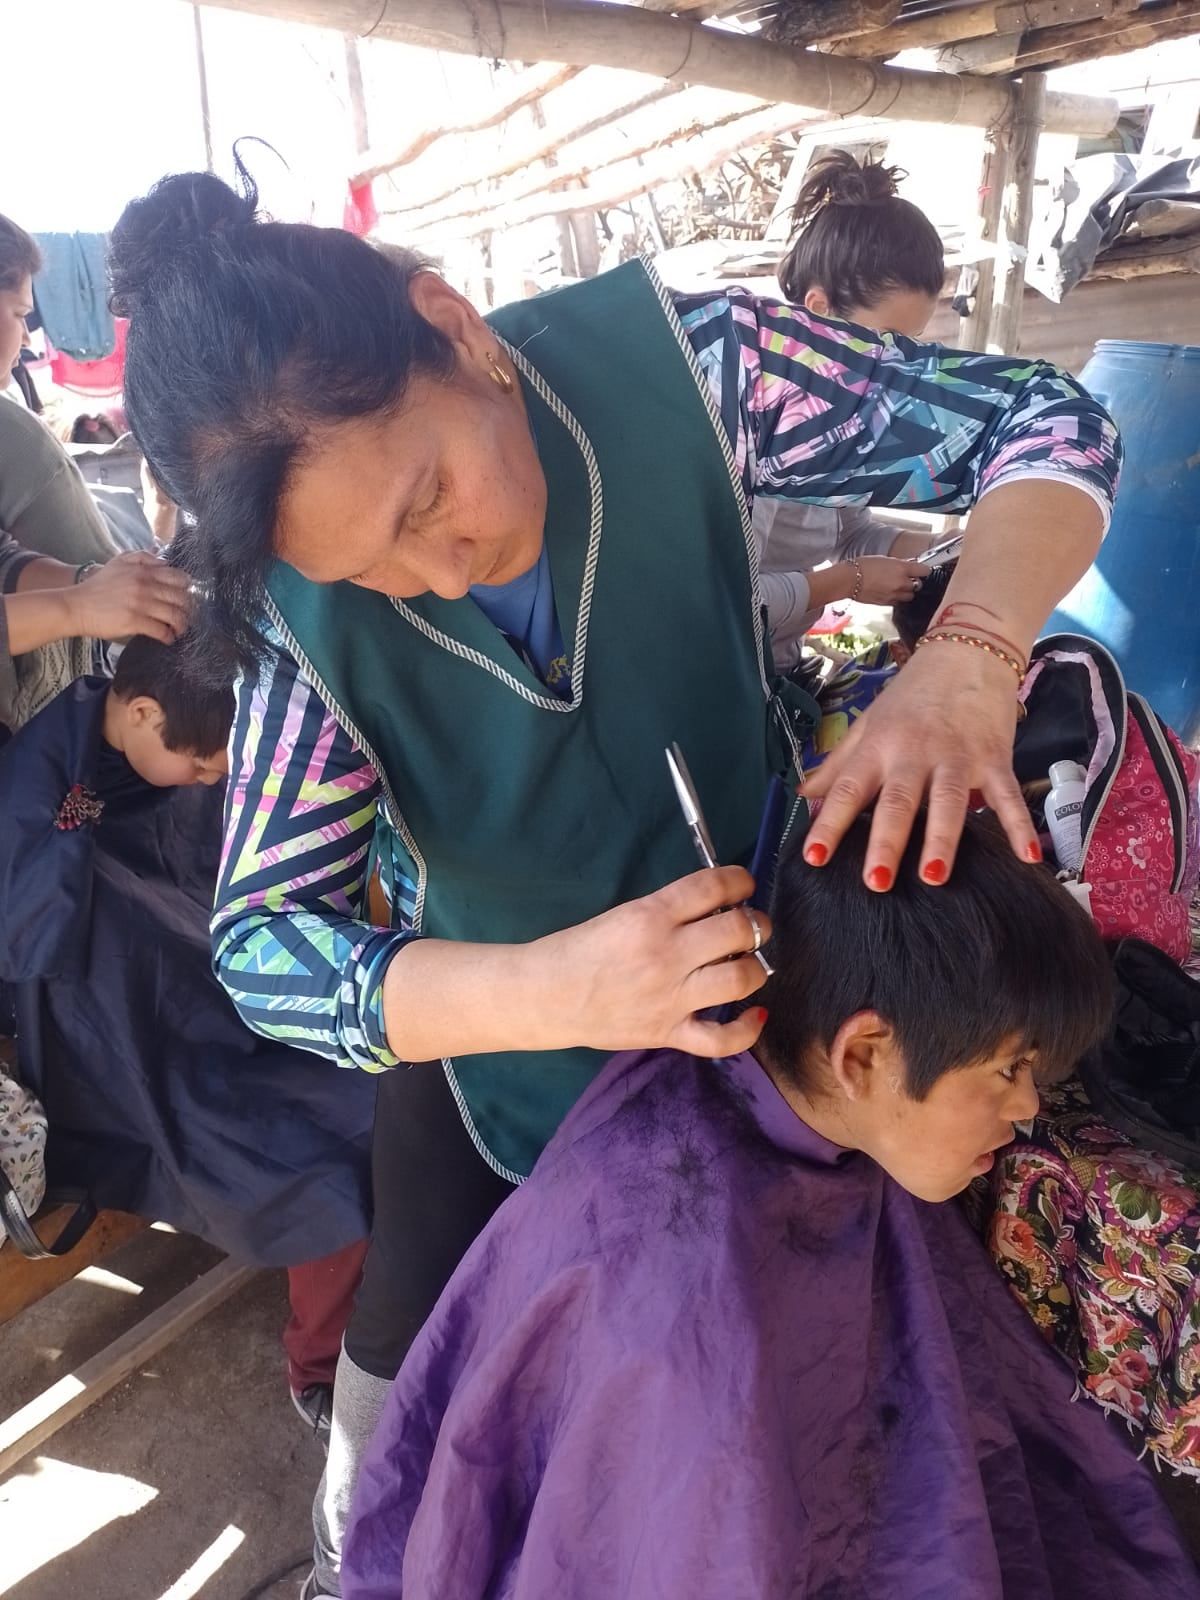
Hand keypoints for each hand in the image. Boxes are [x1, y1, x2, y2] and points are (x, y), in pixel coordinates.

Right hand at [67, 551, 190, 643]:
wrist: (76, 606)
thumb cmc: (97, 587)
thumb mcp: (118, 562)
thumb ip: (141, 557)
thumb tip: (163, 560)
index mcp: (143, 571)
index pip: (178, 578)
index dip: (187, 590)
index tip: (187, 598)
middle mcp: (145, 586)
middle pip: (181, 598)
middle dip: (188, 610)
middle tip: (187, 617)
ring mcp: (140, 604)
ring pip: (174, 615)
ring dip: (181, 625)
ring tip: (179, 630)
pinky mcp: (135, 621)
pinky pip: (161, 630)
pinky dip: (168, 636)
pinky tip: (167, 638)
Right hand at [536, 867, 771, 1057]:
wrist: (544, 996)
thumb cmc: (578, 950)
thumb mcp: (622, 915)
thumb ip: (668, 912)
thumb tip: (715, 907)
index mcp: (651, 917)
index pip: (713, 888)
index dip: (739, 881)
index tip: (743, 886)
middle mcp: (667, 955)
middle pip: (738, 931)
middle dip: (755, 923)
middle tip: (750, 925)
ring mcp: (671, 998)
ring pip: (740, 979)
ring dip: (754, 966)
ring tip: (747, 961)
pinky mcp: (668, 1033)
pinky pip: (722, 1039)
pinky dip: (747, 1028)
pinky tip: (756, 1012)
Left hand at [800, 642, 1037, 887]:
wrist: (966, 653)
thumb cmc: (911, 696)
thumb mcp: (868, 724)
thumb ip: (837, 764)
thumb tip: (802, 795)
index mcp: (878, 747)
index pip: (847, 789)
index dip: (830, 823)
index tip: (815, 857)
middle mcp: (914, 753)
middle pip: (898, 801)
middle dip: (886, 841)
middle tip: (875, 881)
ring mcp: (957, 756)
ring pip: (948, 801)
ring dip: (942, 840)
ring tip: (933, 877)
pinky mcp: (995, 758)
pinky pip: (1007, 795)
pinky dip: (1018, 824)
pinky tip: (1025, 855)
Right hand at [851, 556, 929, 606]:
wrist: (848, 580)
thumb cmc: (863, 565)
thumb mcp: (884, 559)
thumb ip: (898, 564)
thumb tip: (907, 566)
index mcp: (902, 568)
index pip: (924, 571)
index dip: (924, 570)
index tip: (921, 570)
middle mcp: (901, 583)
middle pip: (918, 585)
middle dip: (914, 581)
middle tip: (906, 577)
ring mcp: (895, 595)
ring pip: (910, 596)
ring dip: (906, 591)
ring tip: (897, 586)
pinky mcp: (887, 603)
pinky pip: (898, 602)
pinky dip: (896, 598)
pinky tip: (888, 592)